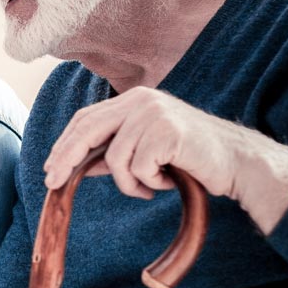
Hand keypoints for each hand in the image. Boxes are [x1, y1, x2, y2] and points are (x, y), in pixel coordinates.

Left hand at [43, 88, 287, 232]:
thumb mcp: (147, 151)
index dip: (64, 144)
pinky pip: (138, 168)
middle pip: (88, 130)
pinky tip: (169, 181)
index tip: (50, 168)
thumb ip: (115, 152)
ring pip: (115, 158)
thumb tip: (81, 164)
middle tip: (53, 184)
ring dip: (128, 183)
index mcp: (134, 100)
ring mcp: (154, 113)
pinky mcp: (167, 132)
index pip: (87, 118)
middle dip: (67, 160)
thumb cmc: (191, 158)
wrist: (237, 163)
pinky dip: (149, 184)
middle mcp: (141, 100)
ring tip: (150, 187)